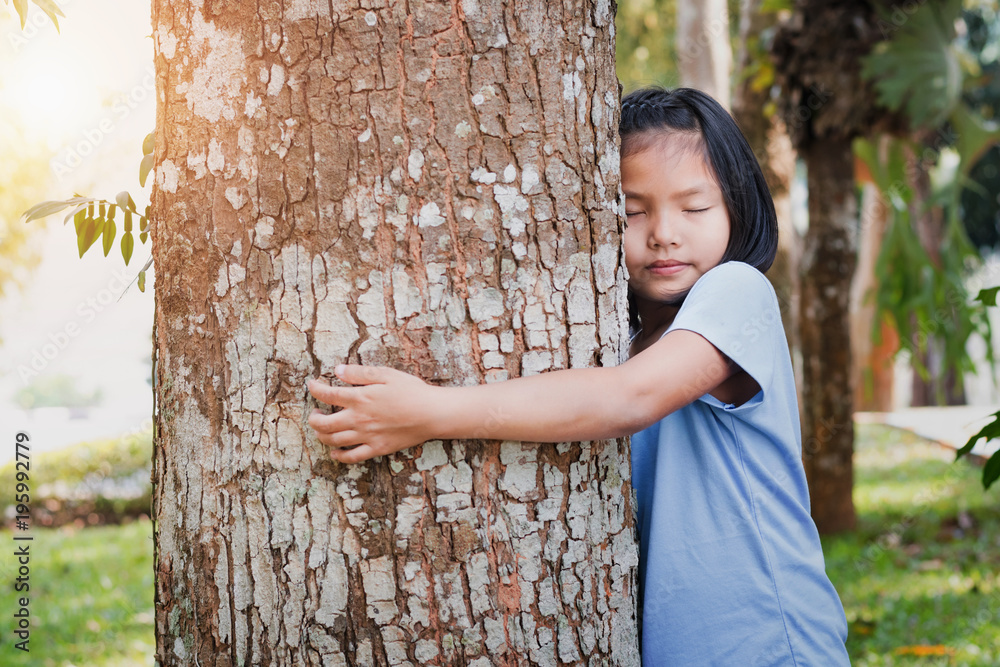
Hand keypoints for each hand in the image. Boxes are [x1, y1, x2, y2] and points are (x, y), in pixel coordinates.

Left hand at [306, 364, 437, 462]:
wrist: (431, 414)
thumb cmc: (412, 391)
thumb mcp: (386, 374)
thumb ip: (359, 373)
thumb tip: (337, 370)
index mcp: (360, 398)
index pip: (328, 394)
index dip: (315, 389)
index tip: (311, 385)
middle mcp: (358, 419)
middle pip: (323, 423)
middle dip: (313, 418)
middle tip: (315, 413)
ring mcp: (366, 436)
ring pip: (333, 441)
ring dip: (321, 436)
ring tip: (321, 429)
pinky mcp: (376, 449)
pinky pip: (352, 457)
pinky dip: (339, 456)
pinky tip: (335, 453)